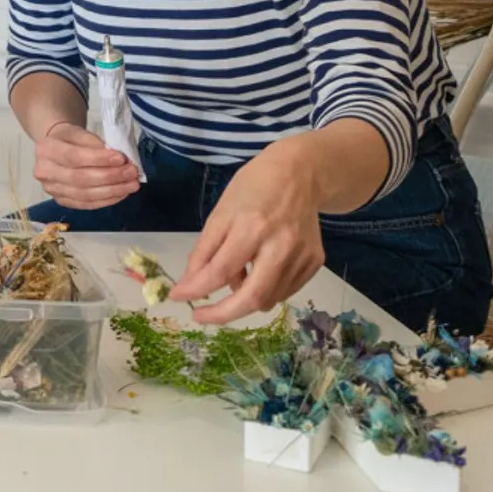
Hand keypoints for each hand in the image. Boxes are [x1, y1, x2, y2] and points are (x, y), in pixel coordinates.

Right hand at [34, 122, 140, 209]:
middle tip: (132, 172)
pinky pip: (86, 204)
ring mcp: (51, 189)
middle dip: (110, 176)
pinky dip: (106, 200)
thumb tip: (119, 160)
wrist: (55, 149)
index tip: (121, 158)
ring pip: (85, 194)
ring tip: (132, 184)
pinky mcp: (61, 201)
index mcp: (46, 149)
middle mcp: (44, 172)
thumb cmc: (70, 139)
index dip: (99, 159)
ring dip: (112, 191)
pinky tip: (121, 193)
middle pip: (80, 178)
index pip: (74, 157)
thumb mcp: (79, 132)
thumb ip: (96, 144)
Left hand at [171, 143, 323, 324]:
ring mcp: (302, 256)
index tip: (178, 298)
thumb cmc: (252, 190)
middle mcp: (281, 245)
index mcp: (252, 228)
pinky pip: (284, 291)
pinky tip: (258, 271)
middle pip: (252, 297)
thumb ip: (205, 252)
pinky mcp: (315, 262)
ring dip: (243, 299)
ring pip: (269, 299)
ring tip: (235, 277)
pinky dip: (264, 290)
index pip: (221, 271)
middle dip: (223, 314)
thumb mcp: (220, 214)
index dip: (197, 290)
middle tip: (202, 316)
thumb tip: (189, 286)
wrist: (300, 175)